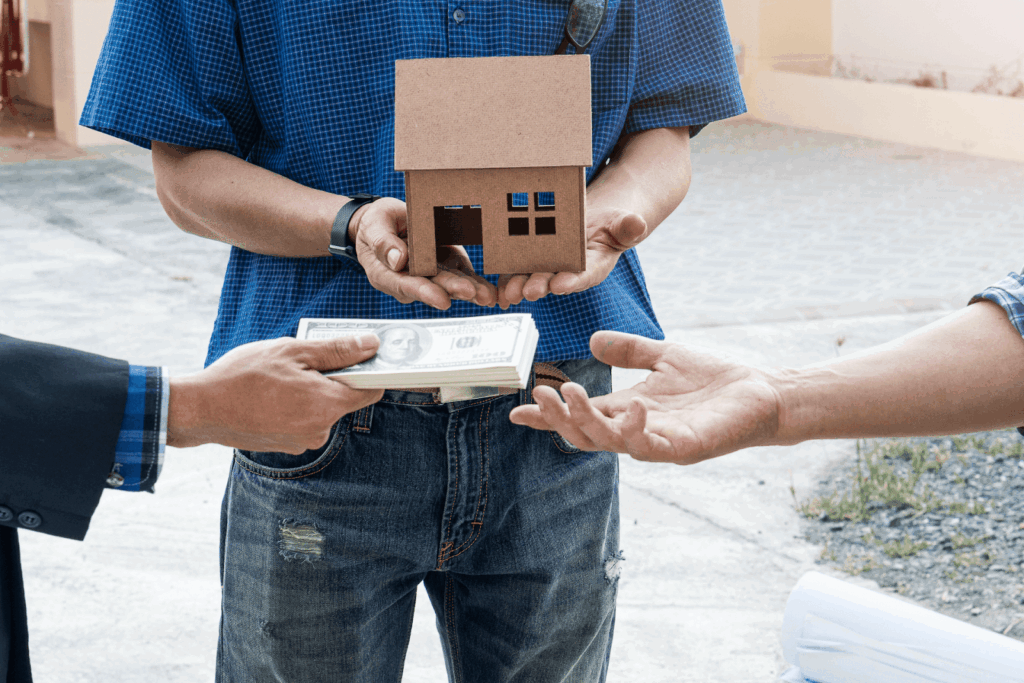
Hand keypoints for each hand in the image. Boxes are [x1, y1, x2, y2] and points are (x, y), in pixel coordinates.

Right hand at [168, 334, 384, 453]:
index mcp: (328, 405)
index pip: (372, 390)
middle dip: (331, 377)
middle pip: (344, 398)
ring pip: (321, 408)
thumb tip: (371, 344)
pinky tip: (270, 393)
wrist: (200, 409)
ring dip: (309, 391)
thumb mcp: (292, 351)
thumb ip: (336, 350)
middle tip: (301, 359)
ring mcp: (302, 441)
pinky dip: (294, 405)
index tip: (360, 355)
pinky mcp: (286, 445)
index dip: (370, 370)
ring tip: (279, 377)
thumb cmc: (243, 377)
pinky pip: (302, 419)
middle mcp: (320, 429)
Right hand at [351, 198, 496, 308]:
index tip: (442, 299)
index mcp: (387, 274)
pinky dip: (477, 284)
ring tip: (486, 296)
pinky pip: (463, 277)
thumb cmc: (376, 224)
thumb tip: (397, 261)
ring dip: (470, 291)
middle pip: (433, 287)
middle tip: (471, 293)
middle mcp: (411, 279)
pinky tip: (490, 291)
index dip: (424, 293)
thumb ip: (383, 243)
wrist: (388, 221)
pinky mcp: (447, 267)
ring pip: (451, 285)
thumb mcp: (374, 226)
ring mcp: (430, 274)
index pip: (406, 285)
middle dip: (453, 291)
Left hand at [497, 207, 646, 308]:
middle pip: (553, 280)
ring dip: (519, 286)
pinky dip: (507, 282)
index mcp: (593, 266)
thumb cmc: (610, 224)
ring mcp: (548, 269)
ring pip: (531, 278)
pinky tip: (498, 291)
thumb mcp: (622, 223)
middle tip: (530, 291)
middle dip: (541, 286)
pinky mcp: (531, 263)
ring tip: (510, 293)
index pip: (584, 275)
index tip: (561, 284)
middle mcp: (569, 272)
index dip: (572, 281)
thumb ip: (627, 227)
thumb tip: (638, 223)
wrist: (593, 220)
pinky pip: (517, 272)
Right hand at [509, 331, 783, 463]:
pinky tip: (630, 409)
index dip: (549, 418)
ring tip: (570, 394)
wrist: (761, 393)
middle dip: (558, 419)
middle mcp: (638, 432)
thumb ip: (630, 351)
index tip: (517, 413)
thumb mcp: (663, 355)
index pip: (581, 417)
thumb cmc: (715, 380)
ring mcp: (660, 443)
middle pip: (585, 435)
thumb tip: (593, 340)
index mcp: (629, 412)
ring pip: (609, 443)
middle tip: (538, 395)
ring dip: (585, 421)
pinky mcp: (685, 448)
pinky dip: (635, 431)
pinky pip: (651, 446)